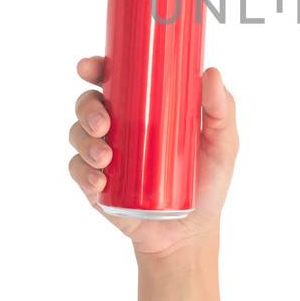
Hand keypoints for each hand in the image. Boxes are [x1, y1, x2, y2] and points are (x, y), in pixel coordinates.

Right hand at [68, 58, 238, 259]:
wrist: (192, 233)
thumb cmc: (207, 182)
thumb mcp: (222, 144)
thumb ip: (221, 109)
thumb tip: (211, 72)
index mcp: (144, 109)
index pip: (115, 80)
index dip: (97, 68)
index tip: (91, 67)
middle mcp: (120, 128)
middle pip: (88, 104)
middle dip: (87, 108)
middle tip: (104, 123)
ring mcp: (106, 156)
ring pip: (78, 135)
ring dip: (85, 142)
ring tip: (106, 158)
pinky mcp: (96, 186)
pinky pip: (77, 172)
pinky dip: (83, 173)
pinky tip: (99, 180)